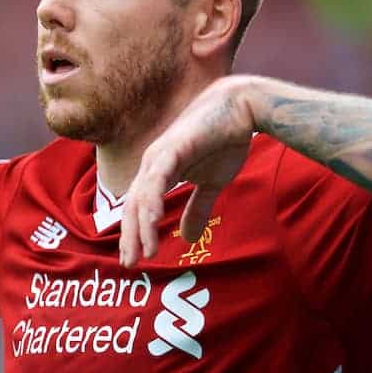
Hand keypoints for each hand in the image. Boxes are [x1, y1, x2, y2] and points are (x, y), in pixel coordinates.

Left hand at [119, 76, 258, 267]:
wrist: (241, 108)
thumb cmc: (224, 141)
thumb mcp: (211, 184)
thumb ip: (198, 208)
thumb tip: (188, 238)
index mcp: (158, 172)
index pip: (137, 208)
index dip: (134, 234)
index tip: (136, 260)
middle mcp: (152, 164)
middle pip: (132, 206)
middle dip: (130, 236)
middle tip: (131, 264)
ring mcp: (160, 155)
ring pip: (141, 196)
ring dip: (141, 227)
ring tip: (146, 252)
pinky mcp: (173, 148)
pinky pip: (157, 178)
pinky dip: (152, 200)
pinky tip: (153, 221)